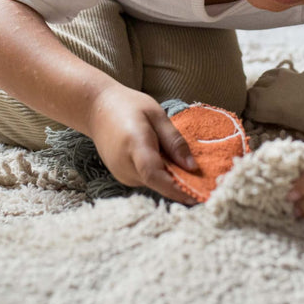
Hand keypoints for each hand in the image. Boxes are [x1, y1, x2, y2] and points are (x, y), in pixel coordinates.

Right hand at [86, 83, 198, 204]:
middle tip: (207, 181)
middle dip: (182, 184)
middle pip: (158, 183)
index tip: (198, 196)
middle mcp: (125, 165)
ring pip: (154, 184)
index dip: (176, 188)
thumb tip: (192, 167)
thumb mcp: (156, 114)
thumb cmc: (128, 106)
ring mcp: (121, 173)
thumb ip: (174, 141)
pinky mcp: (122, 176)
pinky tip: (168, 162)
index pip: (154, 174)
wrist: (96, 108)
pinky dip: (161, 175)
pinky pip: (147, 180)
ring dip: (172, 179)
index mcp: (134, 144)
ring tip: (187, 166)